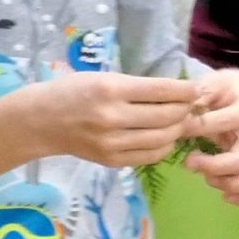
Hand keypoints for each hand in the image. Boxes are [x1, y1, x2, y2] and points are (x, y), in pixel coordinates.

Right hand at [19, 72, 198, 169]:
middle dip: (185, 110)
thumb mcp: (103, 77)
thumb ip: (137, 87)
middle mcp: (113, 117)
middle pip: (166, 115)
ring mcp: (112, 142)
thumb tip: (178, 92)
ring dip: (177, 129)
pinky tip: (165, 137)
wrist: (41, 121)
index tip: (197, 89)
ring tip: (181, 121)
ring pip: (162, 138)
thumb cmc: (73, 91)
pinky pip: (150, 156)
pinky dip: (164, 146)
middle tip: (192, 106)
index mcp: (111, 89)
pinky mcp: (112, 161)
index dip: (186, 90)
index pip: (161, 90)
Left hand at [184, 69, 238, 205]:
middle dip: (212, 165)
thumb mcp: (212, 83)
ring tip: (207, 178)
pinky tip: (224, 196)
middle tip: (188, 162)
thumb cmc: (222, 89)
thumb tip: (186, 108)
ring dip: (228, 184)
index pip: (223, 123)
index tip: (177, 129)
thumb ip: (200, 93)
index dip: (196, 128)